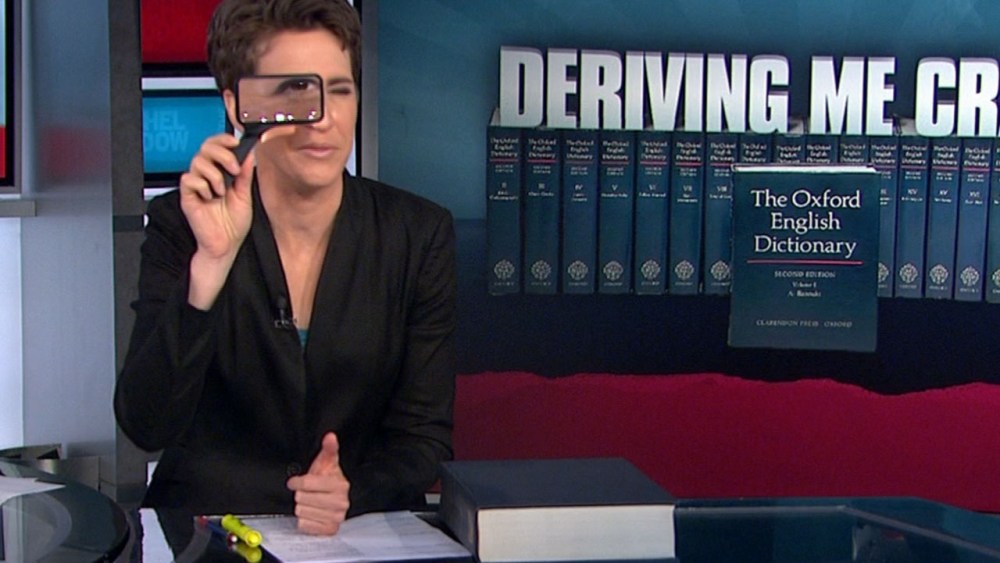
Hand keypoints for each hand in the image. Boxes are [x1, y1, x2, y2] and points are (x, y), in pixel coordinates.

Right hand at [179, 133, 254, 309]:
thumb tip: (249, 154)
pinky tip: (209, 198)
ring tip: (221, 191)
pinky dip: (202, 186)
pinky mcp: (188, 196)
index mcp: (221, 172)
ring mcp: (197, 185)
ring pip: (197, 162)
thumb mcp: (245, 195)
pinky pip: (189, 179)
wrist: (226, 244)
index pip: (216, 146)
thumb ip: (245, 175)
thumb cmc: (234, 223)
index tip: (236, 144)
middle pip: (205, 147)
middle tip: (233, 170)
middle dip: (222, 154)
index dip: (223, 140)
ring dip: (214, 175)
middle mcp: (207, 176)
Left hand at [287, 432, 350, 534]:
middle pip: (302, 499)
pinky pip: (304, 525)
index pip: (308, 483)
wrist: (334, 499)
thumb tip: (330, 436)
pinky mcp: (329, 530)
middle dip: (301, 495)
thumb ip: (328, 449)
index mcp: (341, 485)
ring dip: (302, 507)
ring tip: (310, 503)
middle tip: (307, 493)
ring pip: (301, 512)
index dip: (297, 481)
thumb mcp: (326, 463)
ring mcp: (336, 518)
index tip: (295, 481)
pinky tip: (312, 514)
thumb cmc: (328, 480)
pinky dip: (305, 520)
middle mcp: (341, 503)